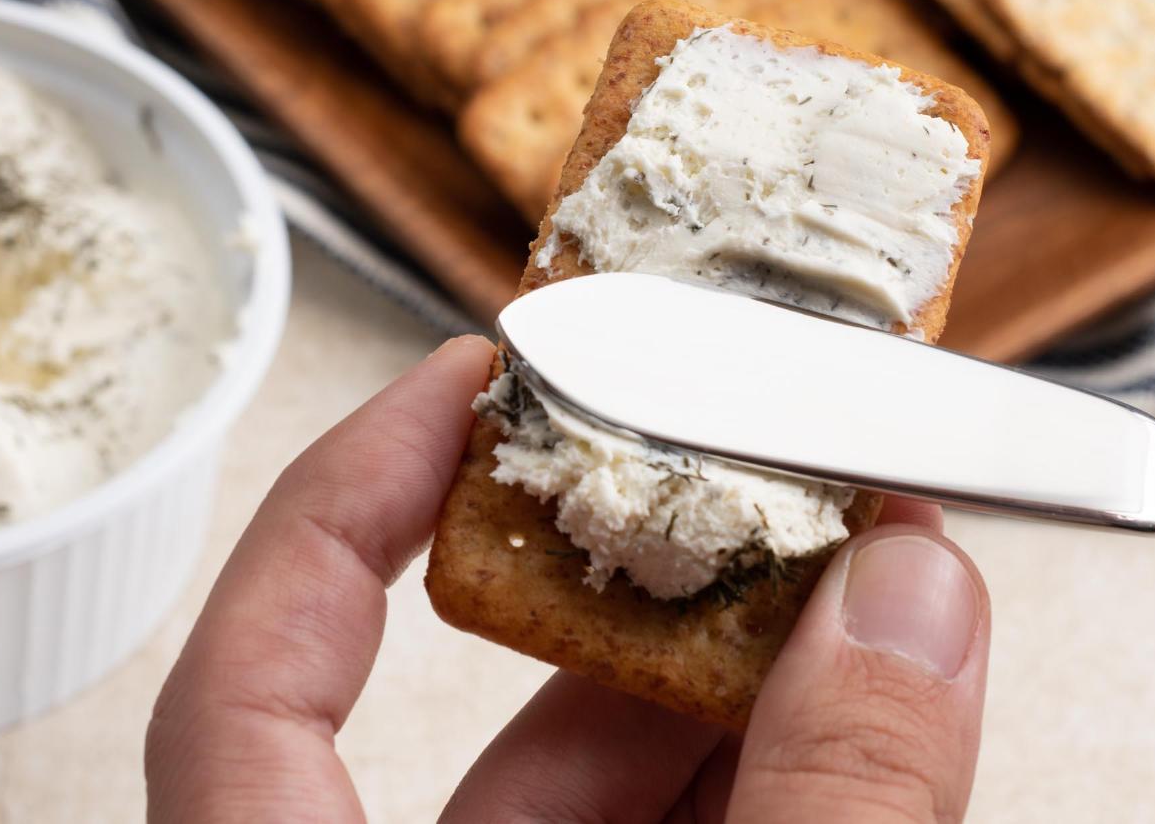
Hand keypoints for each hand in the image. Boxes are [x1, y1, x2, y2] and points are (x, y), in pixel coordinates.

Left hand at [146, 336, 991, 822]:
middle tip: (761, 480)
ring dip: (732, 710)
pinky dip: (756, 810)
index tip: (463, 375)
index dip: (338, 508)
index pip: (245, 689)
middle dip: (637, 603)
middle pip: (468, 734)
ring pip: (584, 816)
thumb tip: (909, 597)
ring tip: (863, 601)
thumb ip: (825, 814)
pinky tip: (862, 744)